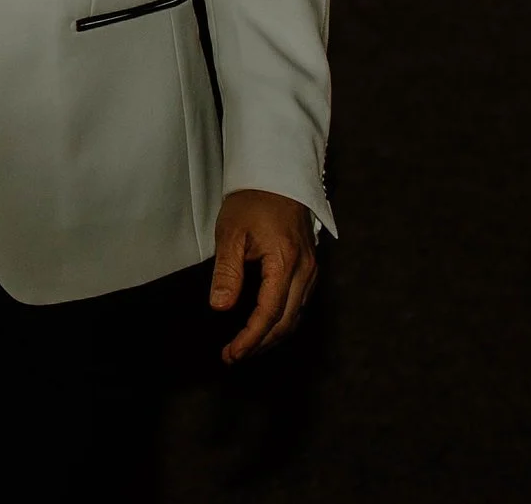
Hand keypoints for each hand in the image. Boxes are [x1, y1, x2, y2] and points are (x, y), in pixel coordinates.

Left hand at [210, 189, 316, 363]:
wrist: (277, 176)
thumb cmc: (253, 200)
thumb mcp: (231, 233)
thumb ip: (227, 272)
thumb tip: (220, 306)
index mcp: (285, 262)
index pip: (269, 313)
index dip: (250, 338)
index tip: (232, 353)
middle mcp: (305, 270)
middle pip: (286, 321)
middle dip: (260, 343)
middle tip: (234, 356)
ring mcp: (310, 269)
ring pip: (295, 315)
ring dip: (271, 335)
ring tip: (245, 346)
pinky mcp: (308, 267)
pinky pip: (299, 303)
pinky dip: (281, 320)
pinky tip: (264, 324)